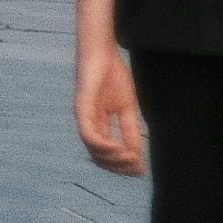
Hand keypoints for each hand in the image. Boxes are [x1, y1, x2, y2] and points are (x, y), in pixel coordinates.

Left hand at [76, 41, 145, 176]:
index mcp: (98, 125)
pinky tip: (119, 148)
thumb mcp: (127, 108)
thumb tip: (137, 155)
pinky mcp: (81, 108)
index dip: (122, 165)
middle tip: (137, 167)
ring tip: (130, 157)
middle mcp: (88, 124)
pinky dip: (104, 145)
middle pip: (99, 157)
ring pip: (92, 150)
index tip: (140, 170)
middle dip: (119, 166)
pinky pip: (88, 134)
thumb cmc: (112, 76)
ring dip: (113, 158)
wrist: (102, 52)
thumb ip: (130, 130)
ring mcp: (83, 117)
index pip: (106, 154)